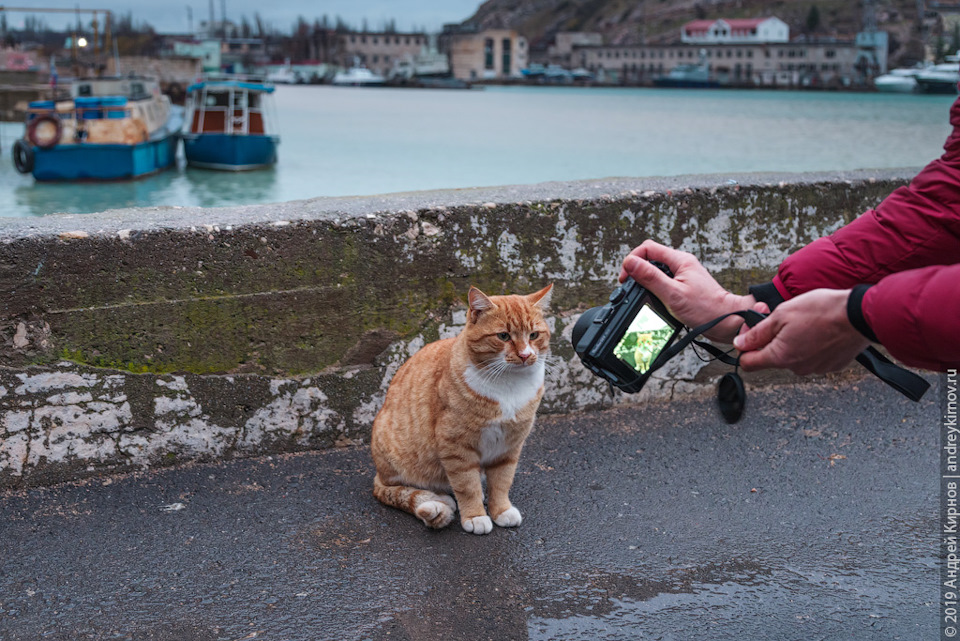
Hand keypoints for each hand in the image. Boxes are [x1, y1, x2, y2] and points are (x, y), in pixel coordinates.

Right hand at [620, 240, 754, 342]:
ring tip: (641, 295)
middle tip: (630, 287)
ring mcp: (684, 275)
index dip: (632, 260)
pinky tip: (655, 302)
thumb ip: (650, 277)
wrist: (728, 321)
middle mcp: (681, 264)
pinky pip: (664, 283)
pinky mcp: (685, 287)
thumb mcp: (672, 294)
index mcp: (679, 260)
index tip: (626, 278)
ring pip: (657, 271)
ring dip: (646, 282)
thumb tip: (630, 262)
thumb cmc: (706, 309)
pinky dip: (655, 291)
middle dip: (637, 271)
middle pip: (650, 259)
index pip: (647, 249)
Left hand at [734, 289, 870, 374]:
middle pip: (772, 357)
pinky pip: (813, 356)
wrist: (860, 315)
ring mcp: (816, 368)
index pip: (748, 363)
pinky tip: (820, 329)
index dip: (745, 346)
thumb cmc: (821, 310)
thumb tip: (740, 344)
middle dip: (772, 339)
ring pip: (794, 356)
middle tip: (782, 317)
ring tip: (806, 321)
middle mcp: (797, 368)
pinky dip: (812, 344)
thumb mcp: (782, 315)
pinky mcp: (832, 365)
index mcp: (781, 357)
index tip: (752, 332)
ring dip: (793, 340)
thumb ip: (758, 333)